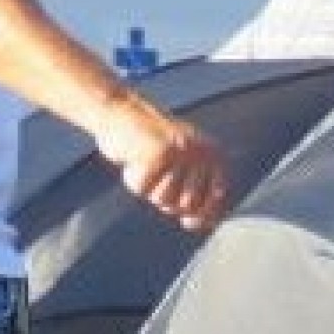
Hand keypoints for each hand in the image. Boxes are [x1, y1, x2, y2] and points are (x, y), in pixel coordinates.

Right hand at [93, 90, 228, 231]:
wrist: (118, 108)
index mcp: (216, 156)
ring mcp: (181, 152)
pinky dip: (132, 180)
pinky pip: (142, 190)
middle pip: (187, 205)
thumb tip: (199, 225)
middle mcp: (203, 152)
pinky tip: (132, 160)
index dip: (199, 215)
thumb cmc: (149, 145)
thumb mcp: (181, 168)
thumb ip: (196, 195)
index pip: (216, 202)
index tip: (185, 216)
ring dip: (150, 190)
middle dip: (168, 201)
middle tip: (157, 178)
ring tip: (146, 166)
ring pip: (165, 199)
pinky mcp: (157, 153)